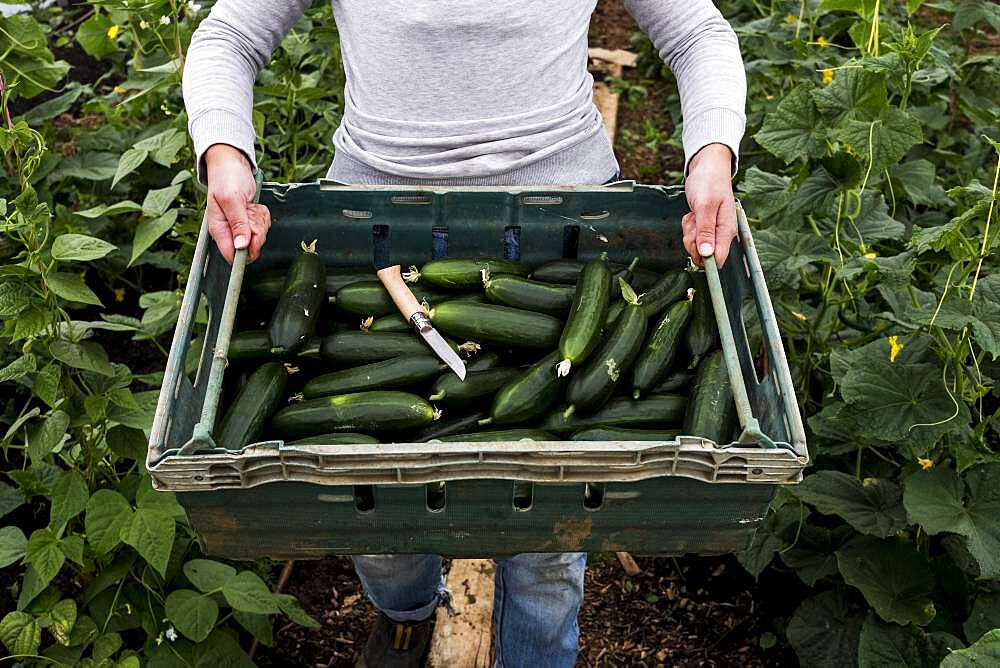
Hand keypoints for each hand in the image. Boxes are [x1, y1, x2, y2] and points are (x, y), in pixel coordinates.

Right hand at [204, 144, 269, 263]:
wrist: (232, 163)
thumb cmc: (226, 177)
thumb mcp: (231, 199)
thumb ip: (237, 223)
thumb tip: (241, 247)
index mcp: (218, 229)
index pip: (231, 255)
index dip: (246, 251)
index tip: (253, 236)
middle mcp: (228, 230)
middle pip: (250, 247)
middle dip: (257, 230)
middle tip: (251, 213)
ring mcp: (239, 226)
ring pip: (258, 237)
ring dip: (260, 221)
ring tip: (250, 206)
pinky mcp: (249, 221)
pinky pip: (262, 226)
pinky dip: (262, 216)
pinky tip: (254, 206)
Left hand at [682, 143, 736, 267]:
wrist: (707, 167)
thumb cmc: (709, 182)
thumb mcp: (705, 206)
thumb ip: (705, 230)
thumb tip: (706, 254)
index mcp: (726, 231)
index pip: (718, 260)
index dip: (703, 258)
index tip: (694, 243)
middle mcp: (722, 233)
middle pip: (703, 255)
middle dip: (692, 241)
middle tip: (693, 222)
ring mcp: (713, 230)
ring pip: (695, 245)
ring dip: (690, 231)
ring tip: (694, 214)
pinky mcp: (705, 227)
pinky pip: (692, 235)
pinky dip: (689, 225)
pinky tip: (693, 213)